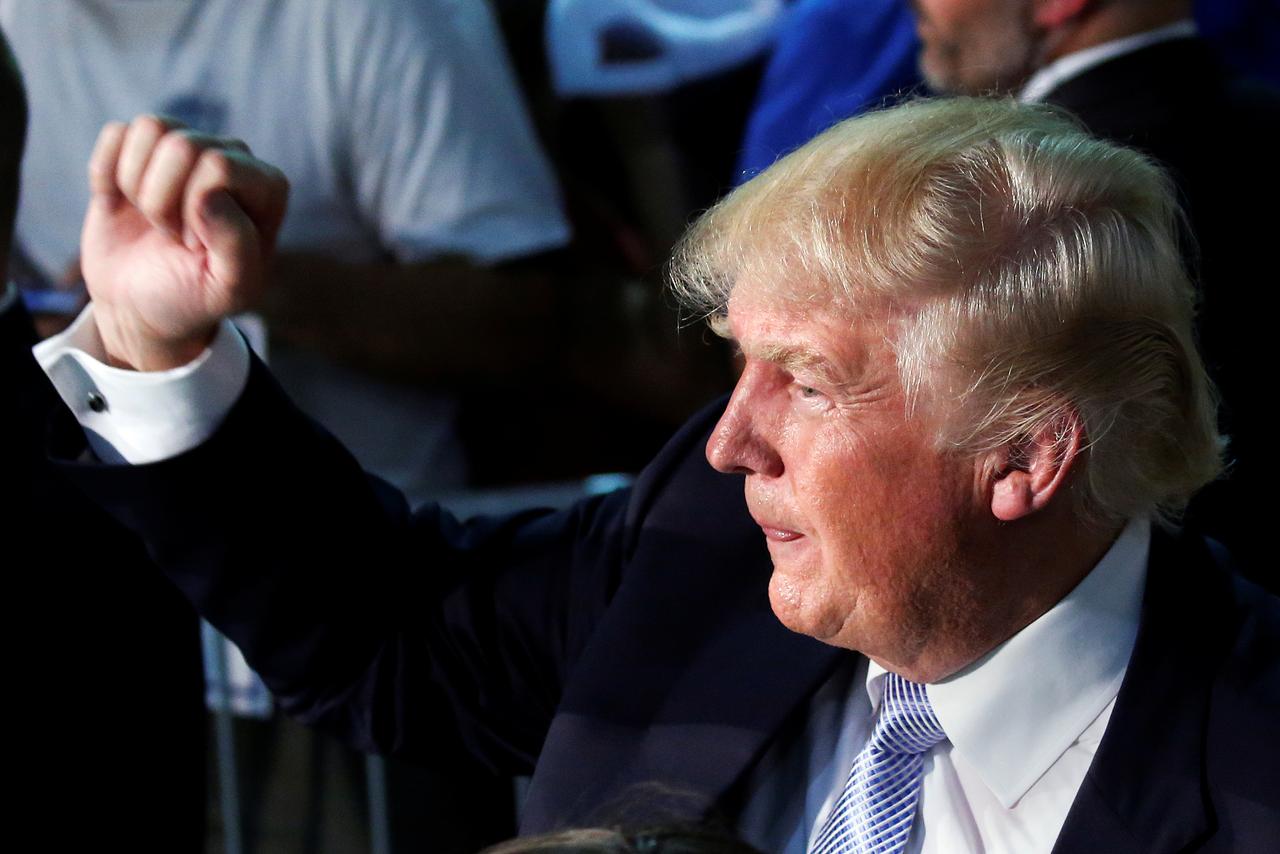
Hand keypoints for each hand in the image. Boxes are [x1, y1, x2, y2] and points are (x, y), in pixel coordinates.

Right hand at [81, 115, 287, 369]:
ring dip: (136, 186)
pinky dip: (107, 176)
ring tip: (153, 219)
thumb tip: (209, 194)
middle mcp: (232, 157)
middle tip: (173, 236)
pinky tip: (122, 204)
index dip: (195, 211)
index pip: (219, 166)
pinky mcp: (140, 148)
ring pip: (150, 128)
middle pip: (182, 145)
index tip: (197, 246)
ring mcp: (187, 148)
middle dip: (162, 201)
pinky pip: (117, 134)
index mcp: (268, 187)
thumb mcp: (228, 288)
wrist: (139, 305)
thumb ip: (236, 244)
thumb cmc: (193, 297)